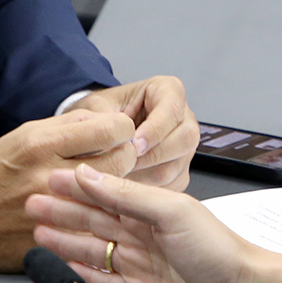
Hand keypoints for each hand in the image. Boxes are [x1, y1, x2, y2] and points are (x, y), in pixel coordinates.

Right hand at [0, 108, 137, 282]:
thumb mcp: (17, 137)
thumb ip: (61, 127)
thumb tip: (99, 120)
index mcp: (39, 145)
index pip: (110, 129)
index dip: (121, 129)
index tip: (118, 132)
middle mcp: (49, 176)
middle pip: (121, 161)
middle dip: (125, 155)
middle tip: (116, 157)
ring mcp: (54, 212)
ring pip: (114, 194)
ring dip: (115, 188)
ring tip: (103, 185)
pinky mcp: (56, 239)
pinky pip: (96, 225)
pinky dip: (99, 217)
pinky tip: (91, 212)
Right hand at [28, 165, 281, 282]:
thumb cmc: (222, 252)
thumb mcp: (172, 213)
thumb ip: (128, 195)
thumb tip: (90, 175)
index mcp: (154, 208)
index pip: (106, 193)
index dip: (76, 186)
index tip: (46, 178)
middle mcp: (147, 235)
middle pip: (96, 221)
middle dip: (63, 212)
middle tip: (30, 206)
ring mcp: (145, 266)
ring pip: (96, 250)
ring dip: (68, 241)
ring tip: (39, 234)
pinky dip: (87, 275)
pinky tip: (69, 268)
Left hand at [70, 76, 199, 188]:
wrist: (100, 128)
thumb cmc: (102, 111)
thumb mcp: (96, 105)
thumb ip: (102, 118)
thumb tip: (110, 140)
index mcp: (168, 91)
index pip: (171, 110)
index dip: (154, 130)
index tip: (135, 144)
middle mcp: (183, 118)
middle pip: (184, 139)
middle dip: (153, 155)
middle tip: (126, 164)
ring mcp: (184, 146)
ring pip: (177, 165)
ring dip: (148, 175)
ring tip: (121, 177)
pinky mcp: (179, 170)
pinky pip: (171, 185)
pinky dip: (149, 191)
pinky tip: (127, 189)